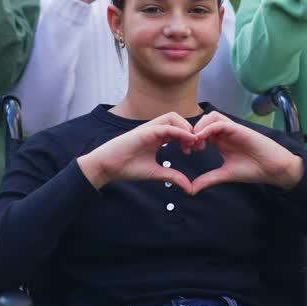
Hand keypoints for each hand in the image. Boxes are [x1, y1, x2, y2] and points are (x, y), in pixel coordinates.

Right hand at [77, 113, 197, 191]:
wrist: (107, 166)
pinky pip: (166, 126)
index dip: (190, 137)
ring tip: (193, 143)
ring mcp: (149, 128)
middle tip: (199, 146)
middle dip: (191, 130)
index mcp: (156, 137)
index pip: (178, 129)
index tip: (197, 150)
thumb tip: (189, 188)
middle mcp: (153, 129)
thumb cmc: (126, 168)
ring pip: (173, 117)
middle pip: (178, 119)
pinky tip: (188, 141)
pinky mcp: (145, 131)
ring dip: (186, 128)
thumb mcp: (155, 173)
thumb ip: (173, 176)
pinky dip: (179, 131)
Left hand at [188, 112, 302, 192]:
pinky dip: (208, 128)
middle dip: (192, 131)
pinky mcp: (238, 128)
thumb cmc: (252, 169)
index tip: (186, 152)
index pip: (200, 131)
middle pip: (203, 121)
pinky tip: (202, 139)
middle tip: (189, 147)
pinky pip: (219, 122)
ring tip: (196, 143)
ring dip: (199, 127)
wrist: (273, 169)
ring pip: (210, 117)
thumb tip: (191, 189)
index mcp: (220, 141)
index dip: (190, 138)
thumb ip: (208, 179)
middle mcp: (225, 132)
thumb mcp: (224, 175)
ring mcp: (232, 129)